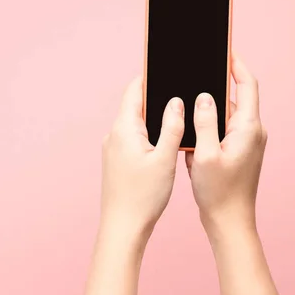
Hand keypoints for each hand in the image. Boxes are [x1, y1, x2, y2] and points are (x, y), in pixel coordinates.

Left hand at [101, 76, 183, 237]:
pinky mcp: (117, 162)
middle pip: (135, 106)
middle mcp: (114, 135)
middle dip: (157, 99)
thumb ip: (172, 127)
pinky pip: (134, 140)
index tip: (166, 67)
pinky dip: (149, 136)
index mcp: (124, 129)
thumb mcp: (165, 158)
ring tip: (177, 119)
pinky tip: (165, 146)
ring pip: (136, 125)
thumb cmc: (143, 196)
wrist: (123, 227)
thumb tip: (176, 101)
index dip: (150, 77)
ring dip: (154, 120)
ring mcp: (113, 149)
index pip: (134, 91)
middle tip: (180, 93)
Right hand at [186, 53, 266, 234]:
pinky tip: (194, 145)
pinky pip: (224, 133)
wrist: (229, 221)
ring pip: (227, 117)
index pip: (247, 85)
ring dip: (209, 116)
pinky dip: (209, 132)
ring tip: (190, 122)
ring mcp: (248, 143)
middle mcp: (253, 132)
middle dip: (215, 90)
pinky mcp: (240, 153)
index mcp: (248, 127)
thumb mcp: (204, 154)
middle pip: (235, 99)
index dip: (237, 65)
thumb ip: (205, 120)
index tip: (226, 50)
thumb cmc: (218, 192)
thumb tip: (203, 96)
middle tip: (195, 79)